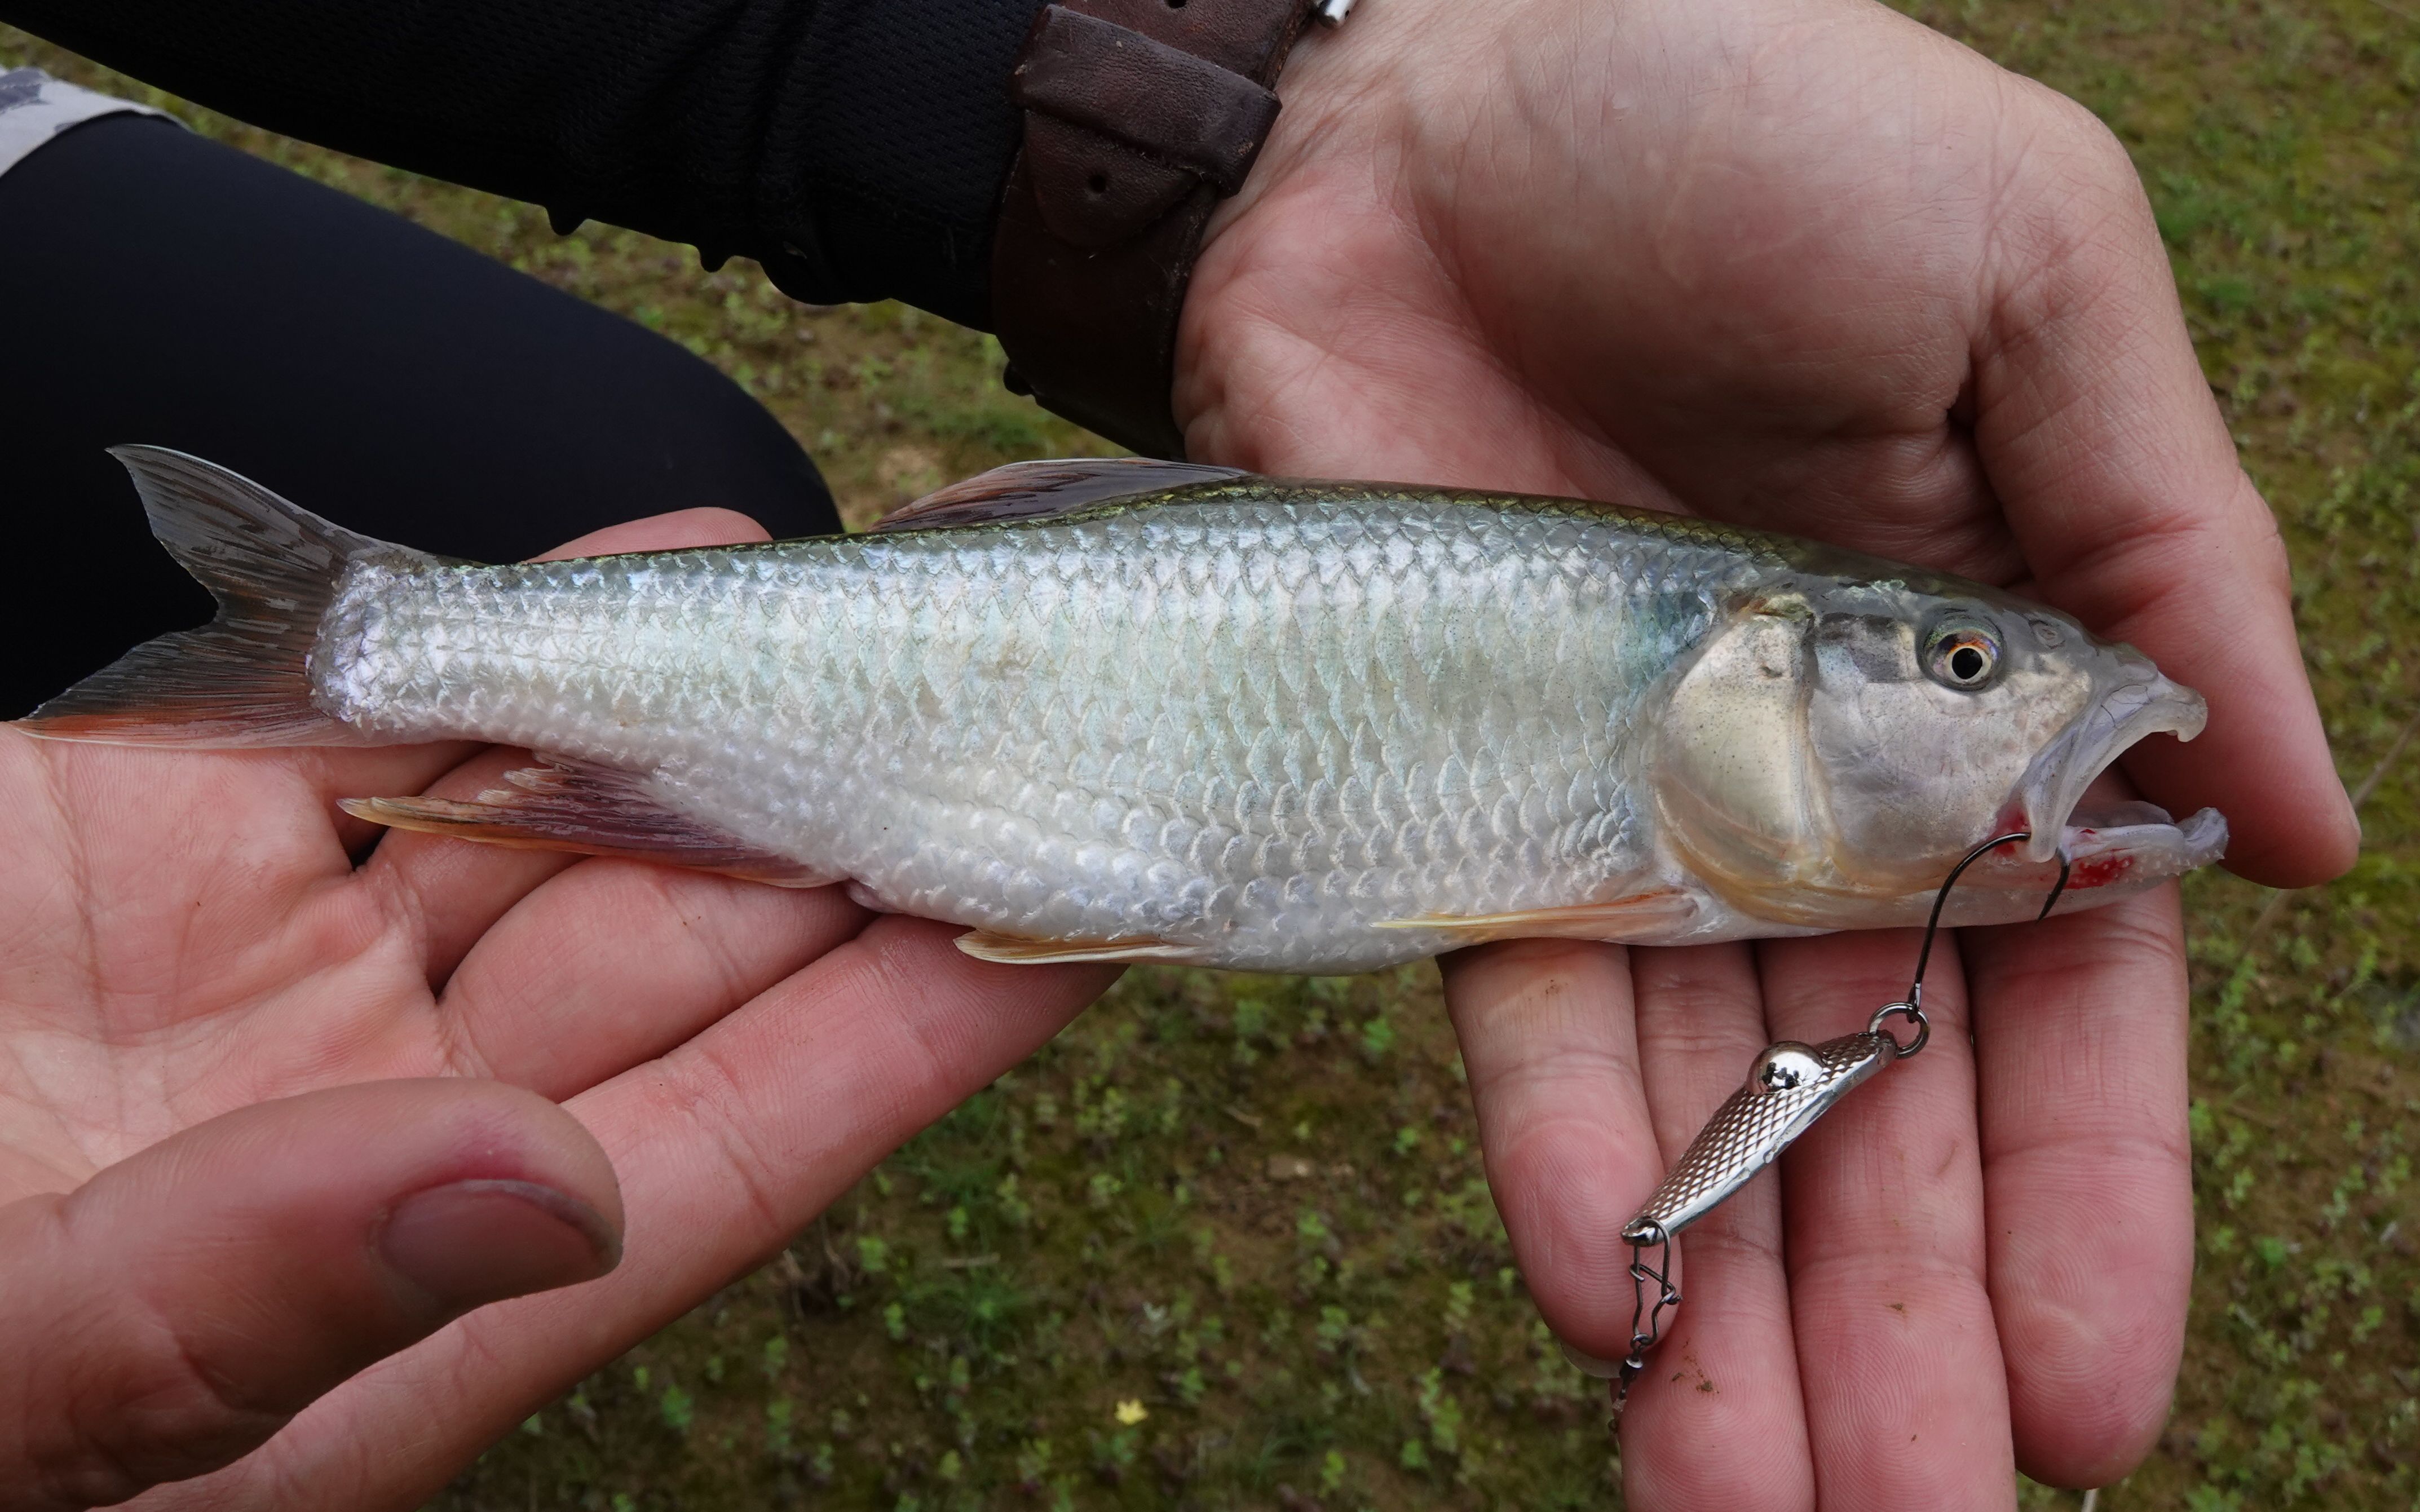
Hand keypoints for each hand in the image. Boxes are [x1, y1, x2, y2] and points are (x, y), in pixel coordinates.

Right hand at [0, 510, 1113, 1511]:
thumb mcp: (6, 1362)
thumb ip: (250, 1302)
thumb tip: (543, 1200)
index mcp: (377, 1304)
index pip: (722, 1169)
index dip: (903, 1048)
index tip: (1083, 934)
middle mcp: (355, 1130)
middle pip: (673, 971)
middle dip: (847, 845)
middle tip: (1037, 731)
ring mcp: (258, 971)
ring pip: (555, 822)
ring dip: (726, 717)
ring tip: (909, 618)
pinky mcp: (137, 832)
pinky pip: (383, 713)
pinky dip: (517, 630)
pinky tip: (670, 556)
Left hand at [1181, 0, 2352, 1501]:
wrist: (1423, 89)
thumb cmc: (1745, 117)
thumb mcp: (2027, 275)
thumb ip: (2166, 550)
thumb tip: (2310, 844)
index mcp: (1982, 673)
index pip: (2063, 993)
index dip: (2083, 1199)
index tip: (2087, 1403)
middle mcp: (1806, 772)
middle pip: (1870, 1098)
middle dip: (1891, 1317)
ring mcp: (1619, 792)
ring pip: (1694, 1102)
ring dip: (1723, 1305)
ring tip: (1740, 1507)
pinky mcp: (1443, 777)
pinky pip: (1506, 999)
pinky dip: (1552, 1153)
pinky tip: (1596, 1304)